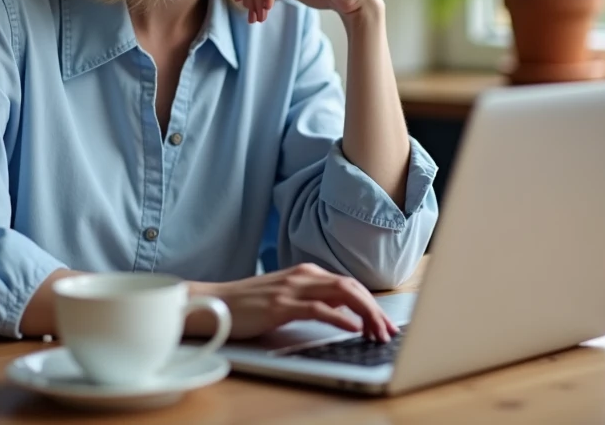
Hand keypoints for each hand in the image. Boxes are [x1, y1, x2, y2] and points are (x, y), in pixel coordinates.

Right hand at [187, 263, 398, 341]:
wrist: (215, 303)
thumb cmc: (248, 304)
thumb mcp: (285, 297)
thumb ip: (311, 299)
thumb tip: (341, 312)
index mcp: (305, 272)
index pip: (348, 284)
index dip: (370, 303)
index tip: (383, 322)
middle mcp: (302, 275)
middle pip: (350, 286)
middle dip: (374, 309)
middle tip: (388, 331)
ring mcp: (292, 288)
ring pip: (341, 293)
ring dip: (365, 314)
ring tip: (377, 332)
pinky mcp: (281, 305)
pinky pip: (318, 308)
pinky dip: (340, 317)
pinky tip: (353, 328)